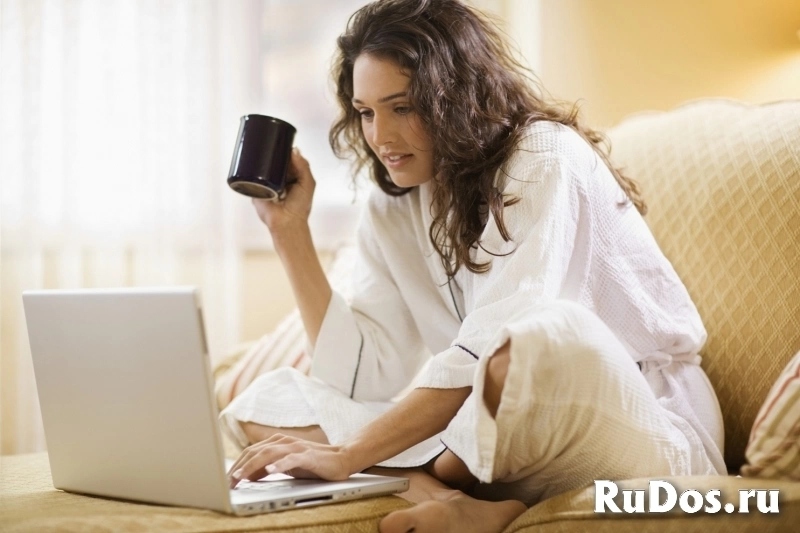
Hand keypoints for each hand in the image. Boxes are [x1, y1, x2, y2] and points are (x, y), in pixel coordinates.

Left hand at [227, 433, 353, 487]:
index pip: (251, 452)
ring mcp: (296, 447)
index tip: (226, 479)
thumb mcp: (285, 467)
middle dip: (239, 467)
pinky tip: (269, 470)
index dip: (237, 465)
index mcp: (277, 442)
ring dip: (252, 466)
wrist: (340, 459)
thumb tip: (247, 476)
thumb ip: (267, 468)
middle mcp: (284, 442)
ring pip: (268, 454)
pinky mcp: (308, 456)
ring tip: (241, 477)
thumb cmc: (312, 464)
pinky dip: (279, 464)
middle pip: (256, 452)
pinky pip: (291, 459)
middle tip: (228, 482)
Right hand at [252, 148, 315, 233]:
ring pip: (262, 166)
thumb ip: (303, 167)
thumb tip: (294, 150)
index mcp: (292, 175)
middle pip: (274, 160)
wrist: (286, 222)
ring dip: (260, 160)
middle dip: (272, 152)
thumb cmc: (300, 206)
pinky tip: (251, 162)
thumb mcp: (308, 183)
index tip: (281, 141)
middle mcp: (279, 178)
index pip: (287, 158)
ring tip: (260, 152)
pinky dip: (250, 170)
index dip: (285, 150)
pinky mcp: (256, 188)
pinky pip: (251, 176)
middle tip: (269, 145)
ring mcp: (267, 182)